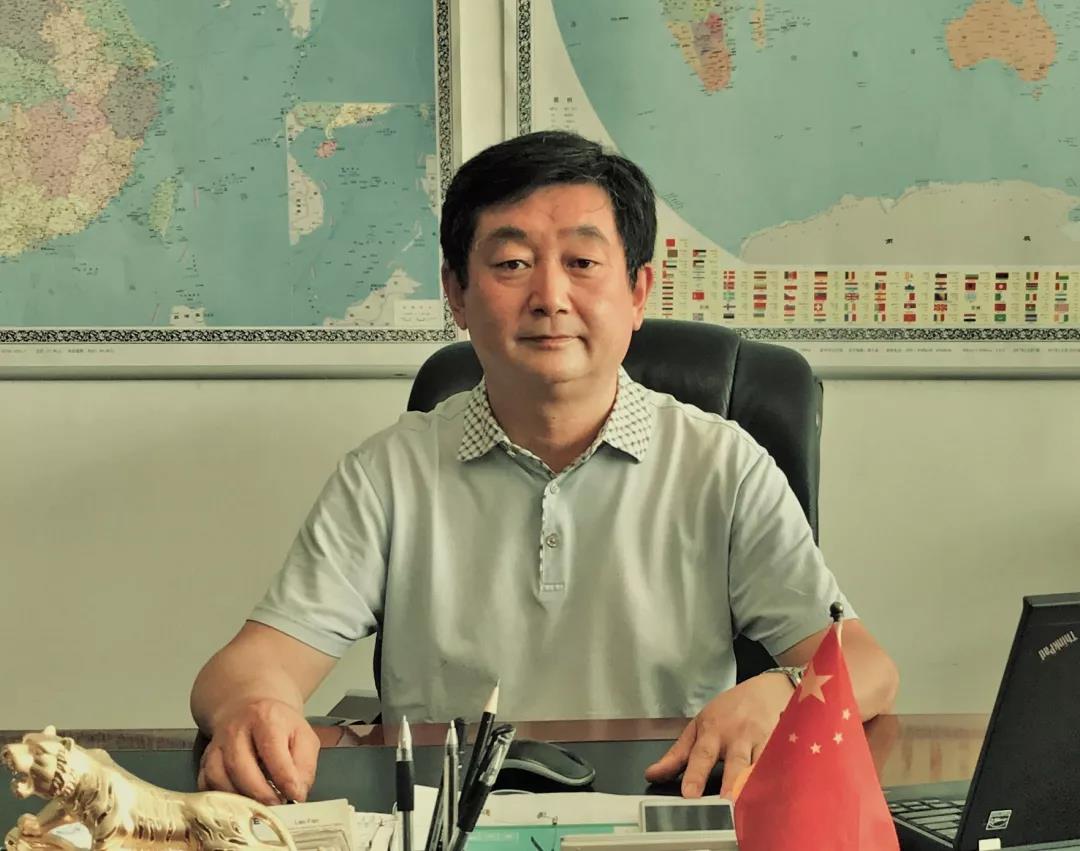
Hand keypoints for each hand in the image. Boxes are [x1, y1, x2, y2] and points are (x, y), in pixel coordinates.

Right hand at [197, 698, 319, 804]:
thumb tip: (297, 793)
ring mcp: (216, 744)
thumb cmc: (278, 726)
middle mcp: (235, 729)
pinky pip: (206, 785)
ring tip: (259, 806)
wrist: (250, 711)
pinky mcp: (205, 760)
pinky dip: (221, 799)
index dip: (284, 778)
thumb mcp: (303, 736)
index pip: (272, 750)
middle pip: (240, 766)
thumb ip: (304, 764)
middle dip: (260, 793)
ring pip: (219, 778)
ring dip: (240, 799)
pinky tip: (239, 802)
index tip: (294, 795)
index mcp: (265, 718)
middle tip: (276, 805)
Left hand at [644, 674, 793, 797]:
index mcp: (714, 731)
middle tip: (725, 804)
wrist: (768, 689)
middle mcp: (739, 737)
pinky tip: (780, 796)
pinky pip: (782, 765)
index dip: (695, 775)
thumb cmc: (729, 711)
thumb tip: (652, 775)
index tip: (689, 794)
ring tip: (751, 808)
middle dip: (731, 784)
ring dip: (756, 786)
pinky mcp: (784, 747)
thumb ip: (677, 754)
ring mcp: (763, 742)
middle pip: (735, 763)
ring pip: (761, 767)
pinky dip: (781, 780)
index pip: (702, 755)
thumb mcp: (699, 726)